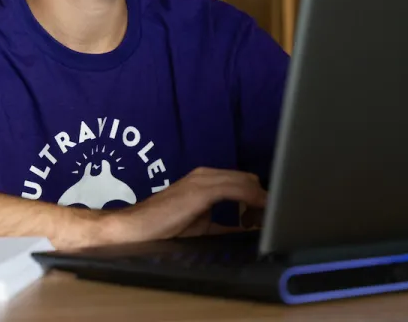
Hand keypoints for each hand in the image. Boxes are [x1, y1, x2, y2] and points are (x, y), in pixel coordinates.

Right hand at [98, 167, 266, 244]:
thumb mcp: (203, 226)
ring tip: (266, 221)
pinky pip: (236, 189)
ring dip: (261, 200)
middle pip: (247, 179)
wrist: (137, 227)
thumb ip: (226, 225)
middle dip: (263, 198)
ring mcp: (203, 180)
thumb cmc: (165, 227)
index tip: (269, 215)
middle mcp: (205, 175)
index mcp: (204, 180)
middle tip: (269, 221)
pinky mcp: (201, 190)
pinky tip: (258, 213)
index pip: (242, 181)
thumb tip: (250, 233)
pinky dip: (252, 199)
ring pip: (245, 181)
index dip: (259, 197)